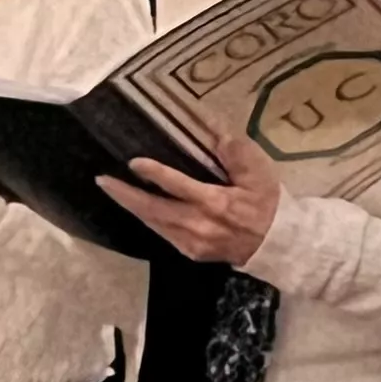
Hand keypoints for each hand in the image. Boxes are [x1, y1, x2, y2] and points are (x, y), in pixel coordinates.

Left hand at [100, 131, 283, 266]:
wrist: (277, 242)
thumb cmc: (266, 202)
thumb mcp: (258, 170)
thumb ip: (235, 150)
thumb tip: (212, 129)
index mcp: (214, 202)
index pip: (177, 186)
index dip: (154, 173)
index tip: (133, 162)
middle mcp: (197, 224)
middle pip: (153, 209)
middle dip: (125, 195)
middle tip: (102, 180)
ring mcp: (192, 242)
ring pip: (154, 223)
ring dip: (131, 207)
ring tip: (112, 190)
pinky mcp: (191, 252)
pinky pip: (162, 234)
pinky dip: (147, 219)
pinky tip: (137, 207)